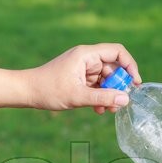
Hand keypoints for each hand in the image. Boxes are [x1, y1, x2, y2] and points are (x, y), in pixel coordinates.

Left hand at [24, 43, 141, 114]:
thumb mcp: (78, 96)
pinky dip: (100, 97)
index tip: (135, 83)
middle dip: (119, 86)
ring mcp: (84, 69)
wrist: (26, 92)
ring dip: (110, 94)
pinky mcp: (80, 79)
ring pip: (106, 79)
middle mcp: (87, 59)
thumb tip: (126, 99)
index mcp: (86, 55)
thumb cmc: (48, 90)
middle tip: (120, 103)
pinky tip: (98, 109)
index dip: (130, 65)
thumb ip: (103, 97)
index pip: (117, 52)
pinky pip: (97, 86)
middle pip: (114, 68)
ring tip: (108, 110)